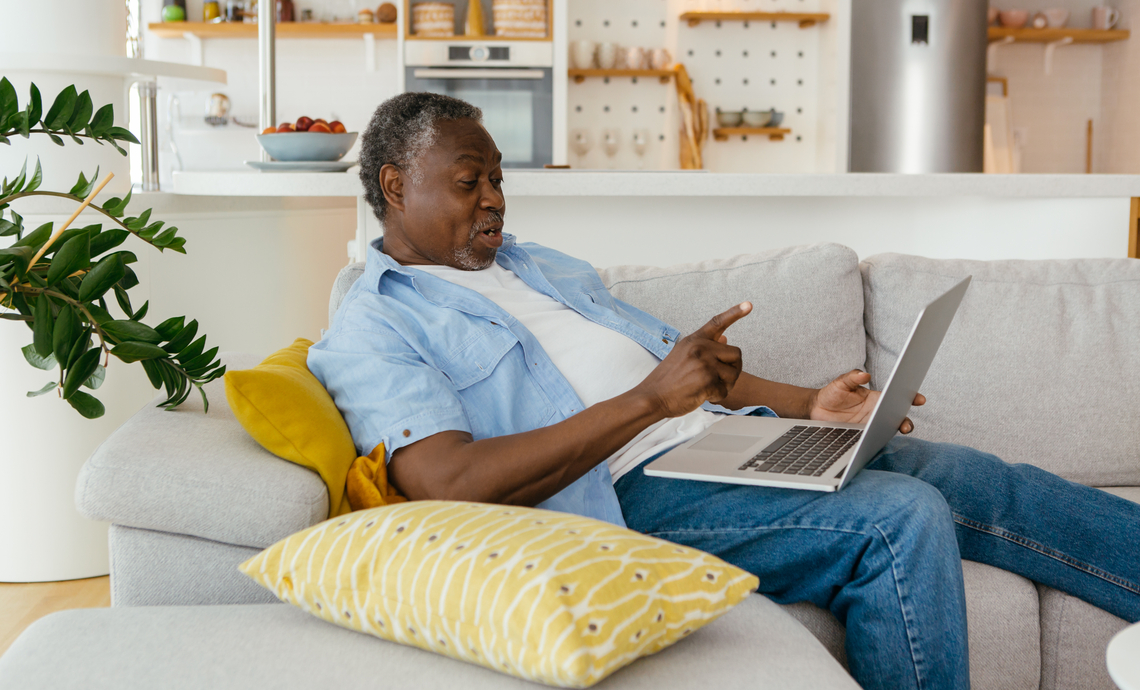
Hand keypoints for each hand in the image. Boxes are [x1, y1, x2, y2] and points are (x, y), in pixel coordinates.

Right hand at [634, 303, 751, 417]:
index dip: (735, 313)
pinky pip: (726, 390)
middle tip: (720, 378)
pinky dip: (717, 396)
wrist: (652, 397)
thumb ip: (704, 347)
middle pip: (736, 354)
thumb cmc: (667, 379)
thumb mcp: (683, 355)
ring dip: (726, 385)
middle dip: (733, 368)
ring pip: (734, 373)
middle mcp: (701, 348)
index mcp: (694, 340)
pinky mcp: (707, 380)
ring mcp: (705, 363)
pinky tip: (703, 396)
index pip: (717, 322)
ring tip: (708, 388)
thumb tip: (726, 337)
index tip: (749, 305)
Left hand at [808, 370, 925, 433]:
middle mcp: (877, 412)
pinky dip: (878, 441)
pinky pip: (874, 439)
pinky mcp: (862, 436)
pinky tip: (876, 441)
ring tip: (893, 434)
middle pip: (897, 417)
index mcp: (876, 398)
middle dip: (906, 421)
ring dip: (893, 433)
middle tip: (906, 425)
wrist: (816, 409)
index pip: (897, 397)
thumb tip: (864, 375)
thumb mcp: (841, 382)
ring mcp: (871, 425)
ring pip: (888, 430)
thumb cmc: (832, 393)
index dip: (911, 397)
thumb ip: (852, 377)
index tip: (919, 399)